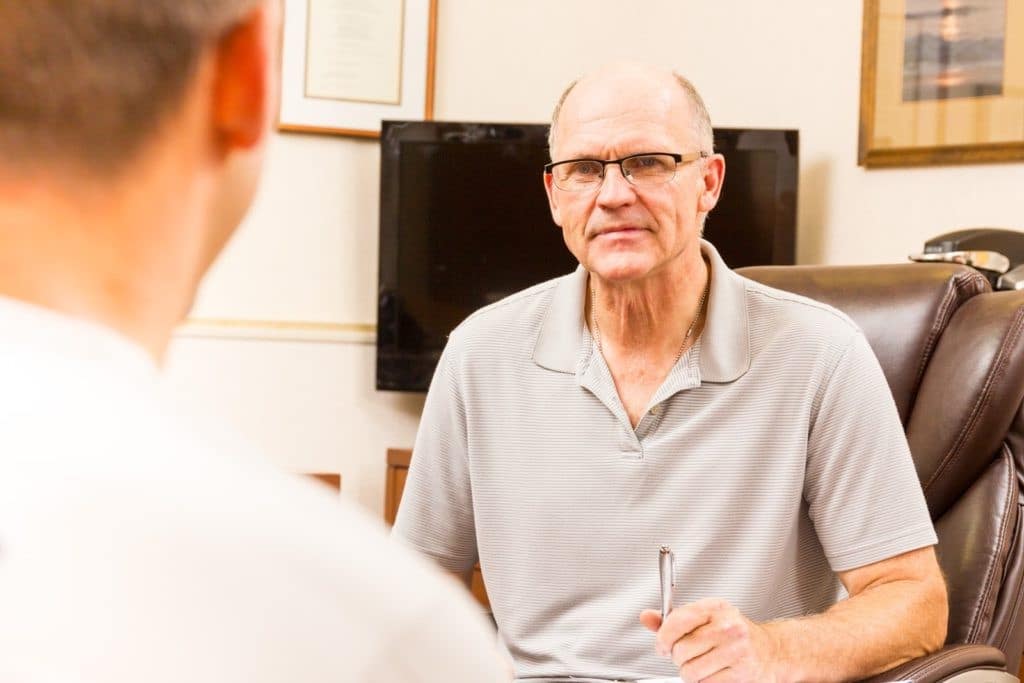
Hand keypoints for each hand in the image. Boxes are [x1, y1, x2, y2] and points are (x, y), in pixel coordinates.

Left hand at [639, 598, 780, 682]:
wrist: (771, 650)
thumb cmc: (733, 633)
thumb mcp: (704, 617)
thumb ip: (673, 619)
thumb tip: (646, 617)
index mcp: (714, 608)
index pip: (677, 620)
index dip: (663, 637)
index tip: (663, 646)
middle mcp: (727, 626)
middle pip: (681, 650)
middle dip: (679, 658)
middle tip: (689, 656)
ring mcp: (736, 649)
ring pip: (690, 671)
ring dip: (691, 672)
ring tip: (703, 664)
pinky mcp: (742, 672)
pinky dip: (705, 682)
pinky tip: (715, 672)